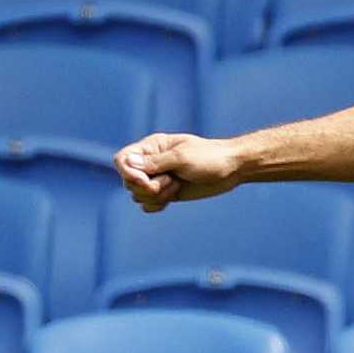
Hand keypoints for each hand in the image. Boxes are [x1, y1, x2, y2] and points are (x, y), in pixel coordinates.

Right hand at [115, 133, 244, 211]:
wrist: (230, 169)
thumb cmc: (209, 158)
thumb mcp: (182, 158)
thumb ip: (155, 162)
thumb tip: (128, 162)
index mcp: (152, 147)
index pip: (122, 159)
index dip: (128, 173)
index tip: (146, 181)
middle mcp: (151, 162)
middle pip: (128, 181)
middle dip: (146, 187)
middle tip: (170, 182)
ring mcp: (157, 178)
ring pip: (137, 195)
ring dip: (155, 196)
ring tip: (176, 186)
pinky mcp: (164, 193)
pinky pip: (147, 205)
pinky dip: (156, 205)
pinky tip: (171, 199)